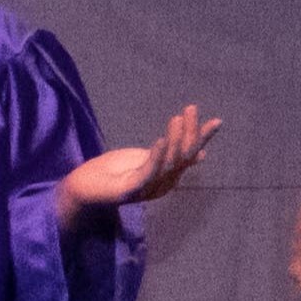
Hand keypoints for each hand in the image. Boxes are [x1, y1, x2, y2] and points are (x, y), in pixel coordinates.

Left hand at [62, 102, 220, 211]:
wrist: (83, 188)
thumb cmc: (114, 172)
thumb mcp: (148, 158)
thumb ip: (172, 154)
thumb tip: (201, 154)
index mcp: (169, 177)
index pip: (190, 154)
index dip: (202, 137)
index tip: (217, 121)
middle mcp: (163, 184)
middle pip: (183, 157)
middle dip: (190, 133)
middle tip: (190, 109)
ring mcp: (148, 189)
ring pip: (169, 163)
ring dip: (174, 139)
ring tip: (177, 118)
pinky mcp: (130, 190)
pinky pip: (148, 172)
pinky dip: (156, 156)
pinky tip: (161, 140)